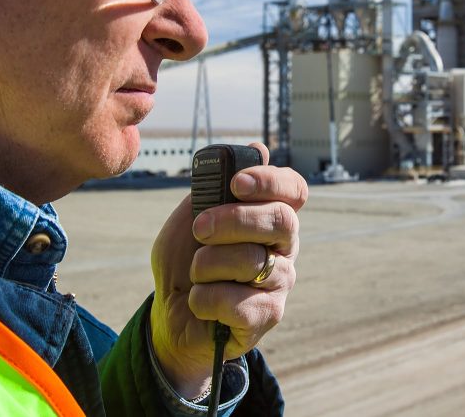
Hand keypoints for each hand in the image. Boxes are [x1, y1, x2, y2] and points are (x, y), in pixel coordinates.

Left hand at [148, 143, 307, 397]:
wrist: (170, 314)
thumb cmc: (184, 262)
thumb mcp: (190, 218)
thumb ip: (216, 188)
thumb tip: (258, 149)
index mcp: (269, 216)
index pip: (294, 189)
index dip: (270, 181)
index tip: (236, 184)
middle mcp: (284, 246)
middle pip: (280, 220)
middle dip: (233, 220)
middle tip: (200, 229)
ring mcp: (280, 281)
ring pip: (253, 261)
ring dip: (207, 265)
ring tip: (194, 274)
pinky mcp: (268, 315)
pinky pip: (240, 302)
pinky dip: (206, 300)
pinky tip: (199, 302)